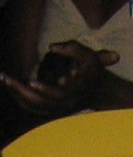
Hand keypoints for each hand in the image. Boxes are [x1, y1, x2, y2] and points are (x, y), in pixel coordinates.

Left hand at [0, 42, 117, 114]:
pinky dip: (19, 98)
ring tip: (3, 78)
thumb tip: (51, 46)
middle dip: (20, 90)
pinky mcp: (50, 109)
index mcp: (73, 94)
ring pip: (33, 106)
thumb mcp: (88, 56)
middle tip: (4, 77)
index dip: (44, 89)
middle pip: (39, 103)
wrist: (99, 90)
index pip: (57, 96)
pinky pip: (31, 107)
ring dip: (16, 94)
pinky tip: (8, 85)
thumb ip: (71, 48)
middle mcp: (64, 105)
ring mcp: (56, 109)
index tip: (29, 80)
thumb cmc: (91, 70)